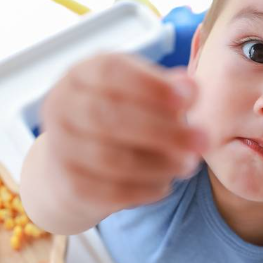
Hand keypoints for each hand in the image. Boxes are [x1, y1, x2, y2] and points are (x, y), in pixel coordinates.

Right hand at [41, 53, 206, 217]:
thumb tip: (190, 87)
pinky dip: (143, 189)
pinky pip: (109, 190)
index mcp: (80, 75)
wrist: (75, 167)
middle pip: (108, 116)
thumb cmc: (118, 120)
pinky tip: (166, 185)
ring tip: (189, 165)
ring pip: (109, 158)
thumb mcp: (141, 96)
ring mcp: (60, 147)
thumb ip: (166, 90)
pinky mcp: (69, 185)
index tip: (189, 99)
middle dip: (162, 129)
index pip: (109, 71)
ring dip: (158, 163)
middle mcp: (61, 106)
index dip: (150, 85)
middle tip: (203, 139)